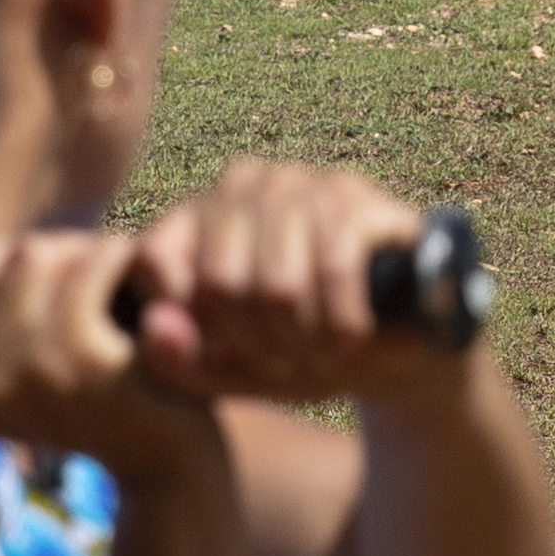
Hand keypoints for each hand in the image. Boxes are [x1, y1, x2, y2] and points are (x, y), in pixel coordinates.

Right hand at [0, 229, 215, 476]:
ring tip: (101, 288)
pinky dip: (119, 260)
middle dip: (9, 258)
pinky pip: (87, 266)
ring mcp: (22, 377)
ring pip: (28, 254)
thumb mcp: (9, 351)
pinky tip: (138, 287)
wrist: (169, 457)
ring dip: (72, 253)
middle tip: (55, 284)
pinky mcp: (83, 362)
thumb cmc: (83, 391)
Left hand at [119, 161, 457, 407]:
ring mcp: (303, 184)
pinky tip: (353, 341)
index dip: (191, 328)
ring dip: (306, 343)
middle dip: (258, 346)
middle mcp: (244, 183)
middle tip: (288, 364)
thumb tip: (155, 326)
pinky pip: (336, 269)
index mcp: (198, 214)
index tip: (226, 356)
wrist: (400, 345)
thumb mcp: (231, 372)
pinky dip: (344, 326)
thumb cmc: (303, 350)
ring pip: (279, 284)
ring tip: (322, 355)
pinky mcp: (359, 199)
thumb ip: (176, 360)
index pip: (154, 261)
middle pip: (220, 283)